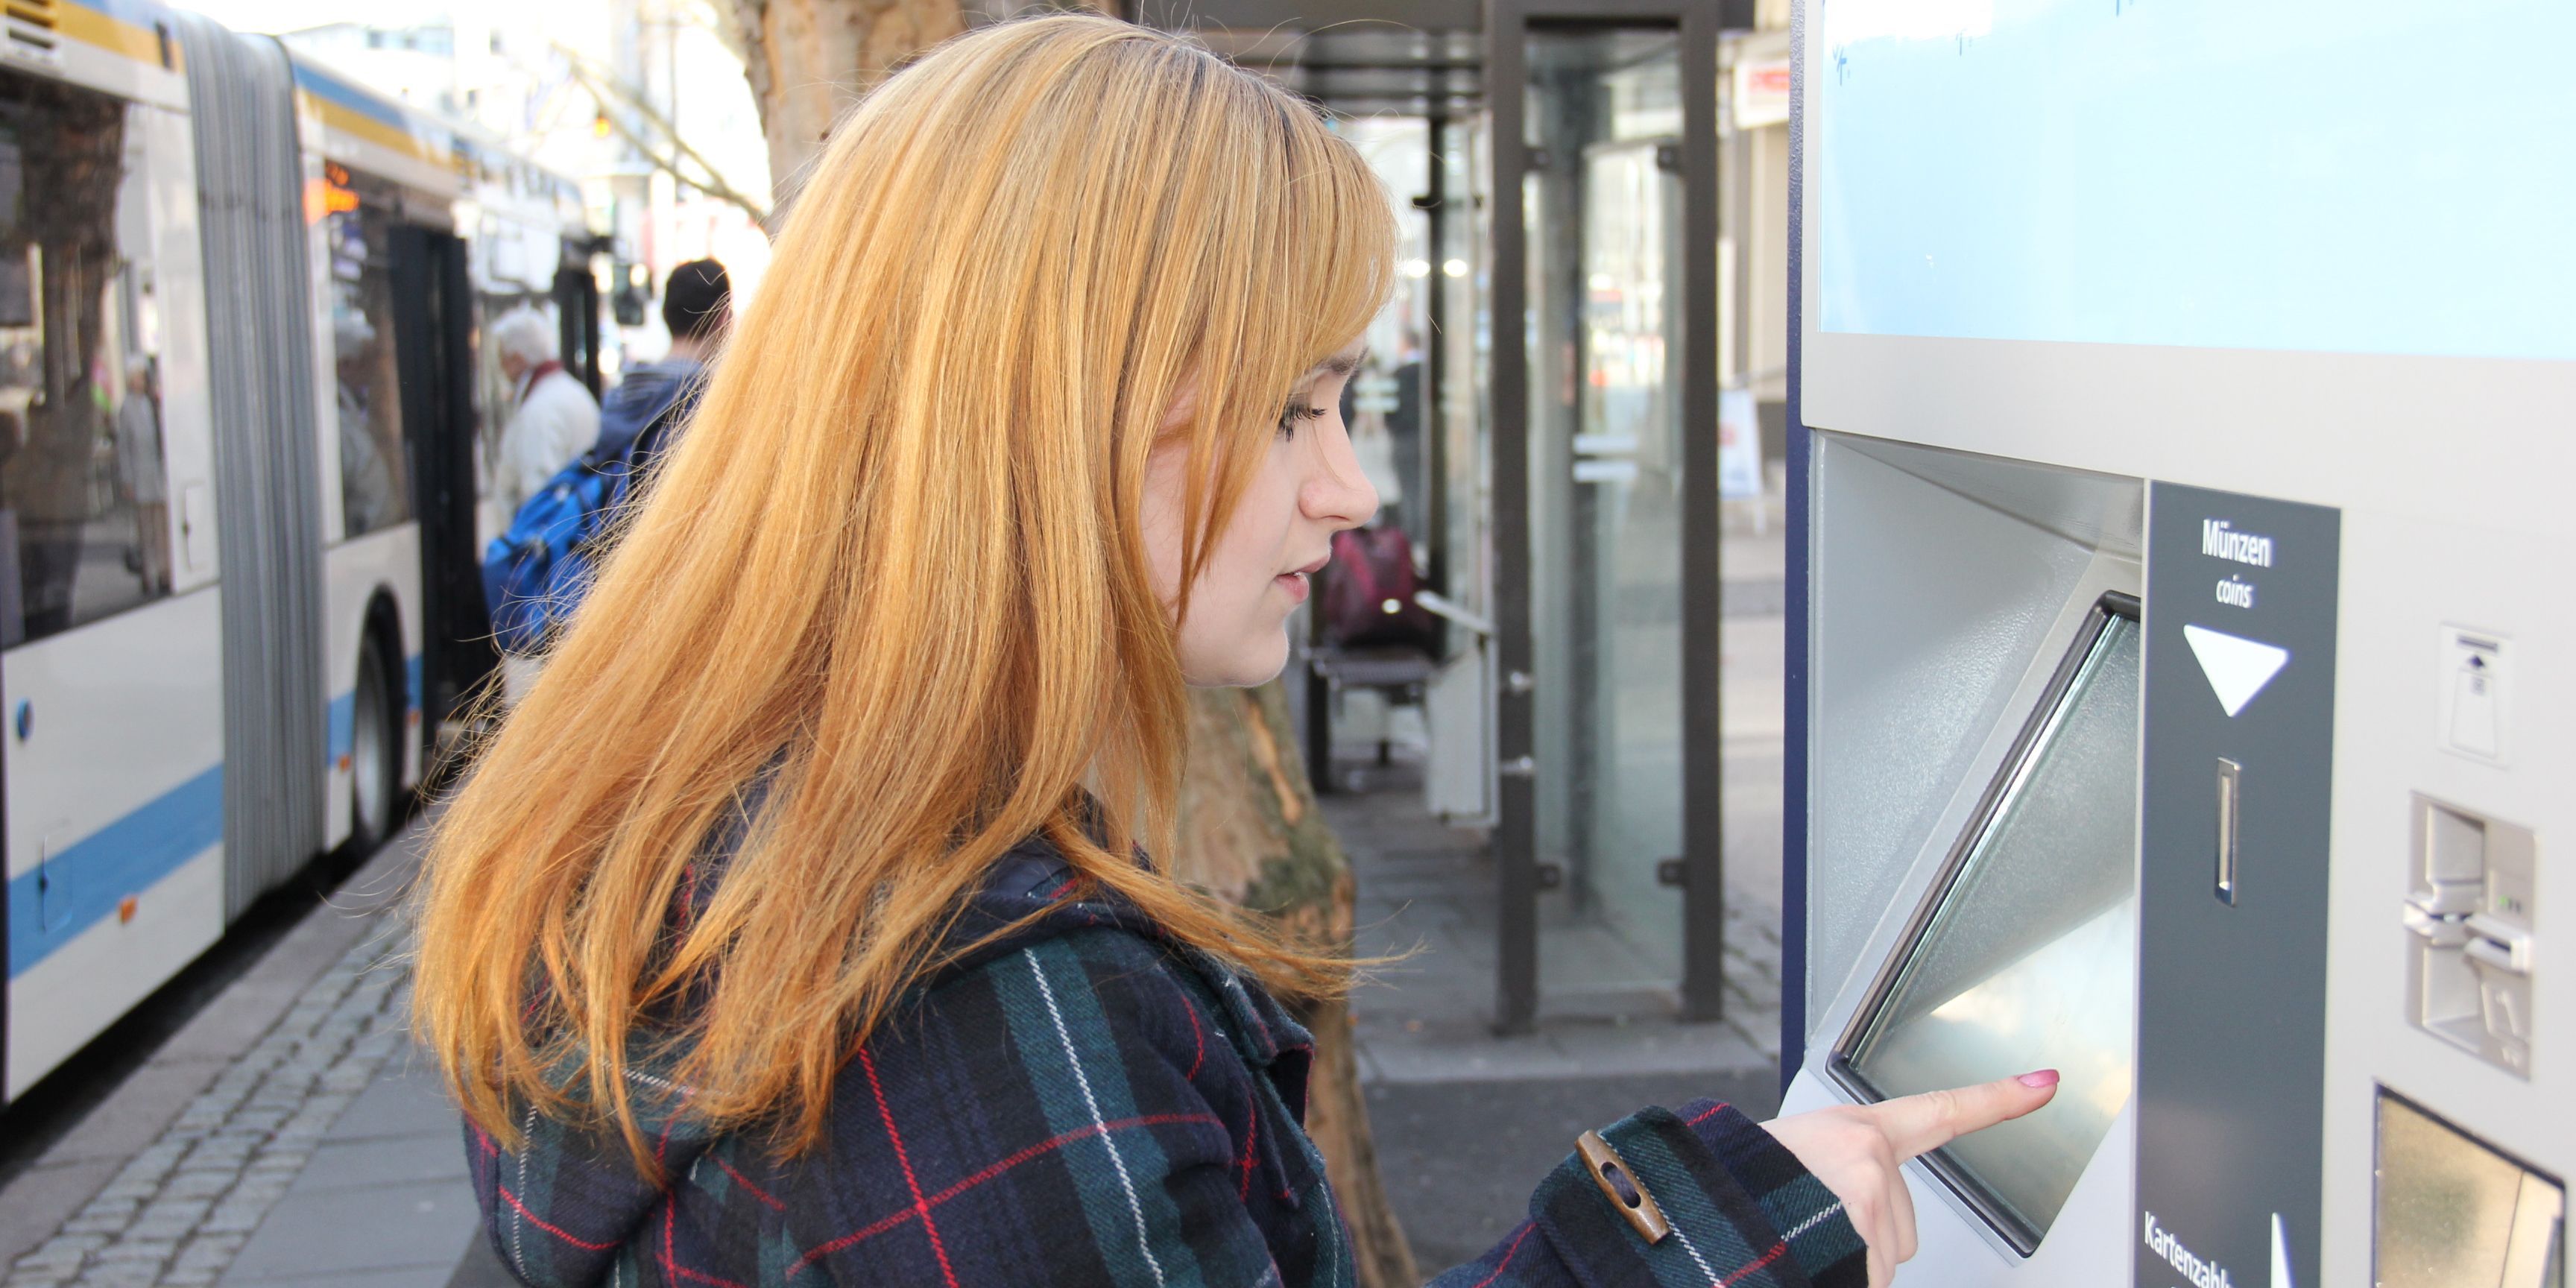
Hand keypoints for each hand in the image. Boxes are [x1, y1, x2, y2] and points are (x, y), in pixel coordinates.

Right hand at [1759, 1070, 2058, 1286]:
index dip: (1999, 1099)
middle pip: (1903, 1224)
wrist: (1705, 1207)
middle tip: (1815, 1224)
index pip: (1942, 1110)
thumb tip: (1855, 1212)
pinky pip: (1870, 1274)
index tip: (2045, 1083)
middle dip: (1866, 1238)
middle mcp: (1870, 1154)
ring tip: (1802, 1238)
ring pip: (1886, 1256)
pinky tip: (1810, 1259)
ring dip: (1851, 1260)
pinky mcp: (1863, 1228)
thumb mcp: (1796, 1160)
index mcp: (1856, 1129)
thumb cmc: (1743, 1186)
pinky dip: (1845, 1275)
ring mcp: (1869, 1192)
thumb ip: (1843, 1174)